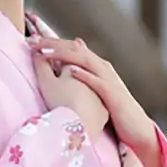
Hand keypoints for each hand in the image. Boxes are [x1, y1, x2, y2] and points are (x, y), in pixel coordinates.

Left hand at [35, 35, 162, 166]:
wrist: (136, 126)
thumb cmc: (112, 108)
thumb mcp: (95, 89)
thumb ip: (85, 74)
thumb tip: (70, 63)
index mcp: (96, 66)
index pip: (71, 48)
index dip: (51, 42)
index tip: (31, 40)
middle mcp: (102, 68)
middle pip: (75, 49)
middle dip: (53, 43)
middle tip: (31, 40)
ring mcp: (108, 79)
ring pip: (85, 61)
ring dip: (63, 54)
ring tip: (44, 50)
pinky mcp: (113, 94)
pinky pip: (97, 81)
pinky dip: (84, 74)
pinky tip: (70, 70)